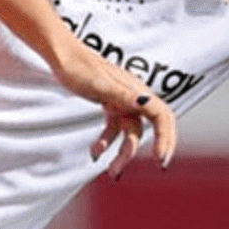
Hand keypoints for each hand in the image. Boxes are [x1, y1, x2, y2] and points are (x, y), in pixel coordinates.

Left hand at [50, 38, 177, 175]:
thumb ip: (124, 95)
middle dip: (142, 151)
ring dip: (121, 154)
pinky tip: (94, 154)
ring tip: (111, 173)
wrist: (61, 55)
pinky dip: (105, 143)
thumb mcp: (101, 84)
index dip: (166, 138)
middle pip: (147, 129)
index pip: (162, 116)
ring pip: (128, 133)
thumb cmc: (79, 67)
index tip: (160, 160)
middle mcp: (133, 96)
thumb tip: (148, 102)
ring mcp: (122, 101)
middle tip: (143, 170)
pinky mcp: (109, 104)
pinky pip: (113, 129)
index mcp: (136, 91)